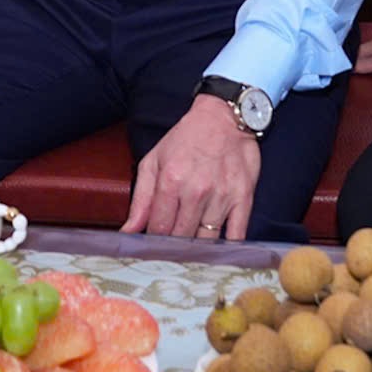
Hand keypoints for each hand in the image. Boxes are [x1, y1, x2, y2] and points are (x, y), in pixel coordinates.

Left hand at [121, 97, 261, 240]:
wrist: (224, 117)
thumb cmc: (186, 139)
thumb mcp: (154, 161)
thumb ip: (140, 199)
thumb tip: (128, 231)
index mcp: (170, 181)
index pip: (159, 228)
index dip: (154, 240)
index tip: (153, 244)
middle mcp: (196, 191)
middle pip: (181, 237)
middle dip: (173, 246)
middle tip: (170, 249)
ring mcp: (222, 196)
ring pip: (206, 241)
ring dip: (196, 249)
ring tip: (190, 250)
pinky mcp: (244, 199)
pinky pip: (236, 235)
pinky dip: (226, 249)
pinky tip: (217, 253)